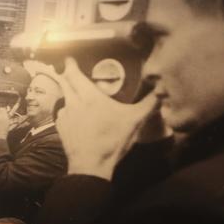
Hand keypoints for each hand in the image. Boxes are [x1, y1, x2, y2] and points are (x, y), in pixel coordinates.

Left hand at [54, 57, 160, 179]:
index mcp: (89, 97)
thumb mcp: (135, 121)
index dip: (70, 64)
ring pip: (64, 99)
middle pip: (65, 83)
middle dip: (67, 75)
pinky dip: (68, 111)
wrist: (91, 165)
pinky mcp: (61, 129)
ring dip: (68, 94)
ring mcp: (65, 117)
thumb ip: (149, 104)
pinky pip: (62, 114)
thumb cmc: (112, 141)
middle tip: (71, 70)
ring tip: (76, 93)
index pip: (74, 74)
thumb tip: (162, 91)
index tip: (70, 58)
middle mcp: (73, 103)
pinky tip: (75, 115)